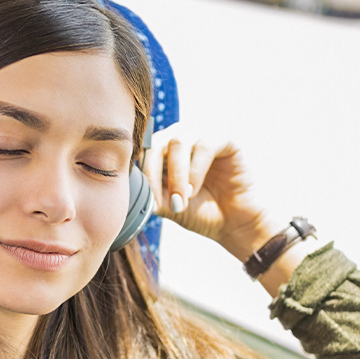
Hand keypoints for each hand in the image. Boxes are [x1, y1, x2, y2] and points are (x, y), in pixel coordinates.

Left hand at [143, 125, 284, 260]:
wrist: (232, 225)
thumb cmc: (198, 212)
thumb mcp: (166, 203)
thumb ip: (148, 191)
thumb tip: (128, 185)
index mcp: (164, 148)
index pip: (143, 149)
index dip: (142, 174)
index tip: (148, 203)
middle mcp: (182, 136)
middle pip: (157, 141)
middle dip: (155, 174)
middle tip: (163, 203)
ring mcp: (204, 134)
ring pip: (179, 141)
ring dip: (176, 174)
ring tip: (181, 200)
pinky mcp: (226, 138)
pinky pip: (205, 145)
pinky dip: (195, 171)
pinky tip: (194, 191)